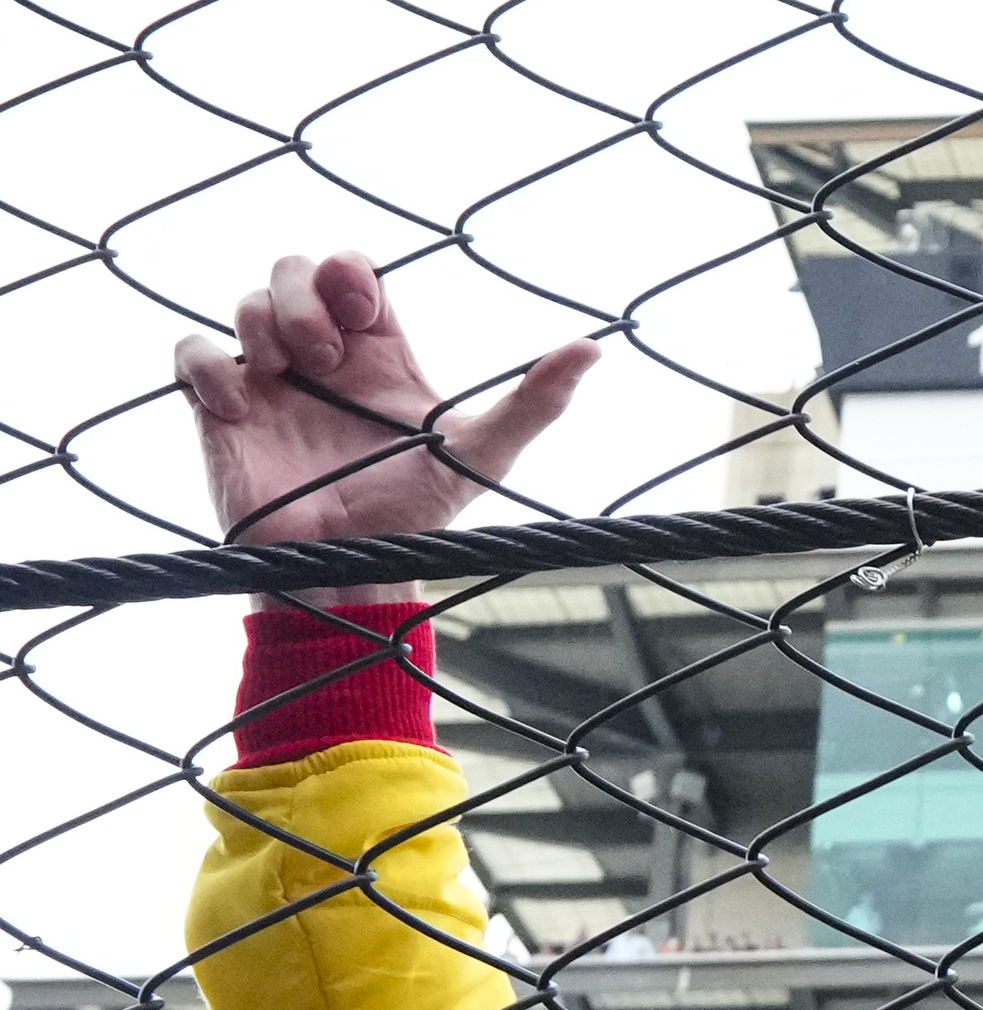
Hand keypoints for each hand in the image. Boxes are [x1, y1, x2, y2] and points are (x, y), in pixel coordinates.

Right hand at [173, 253, 597, 607]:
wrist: (351, 570)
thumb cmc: (416, 514)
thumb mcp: (483, 455)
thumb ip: (535, 403)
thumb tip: (594, 348)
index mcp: (378, 352)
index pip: (354, 269)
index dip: (349, 272)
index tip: (362, 311)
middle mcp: (321, 356)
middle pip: (293, 267)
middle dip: (303, 292)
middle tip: (326, 359)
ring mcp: (267, 379)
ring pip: (244, 301)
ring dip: (264, 324)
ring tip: (291, 379)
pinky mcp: (220, 410)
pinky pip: (190, 354)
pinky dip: (209, 367)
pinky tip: (239, 409)